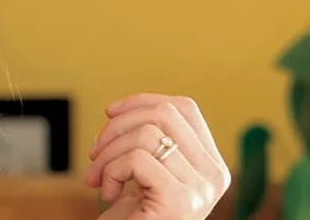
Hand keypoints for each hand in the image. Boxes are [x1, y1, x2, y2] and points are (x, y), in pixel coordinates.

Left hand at [84, 93, 231, 219]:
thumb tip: (118, 109)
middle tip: (95, 154)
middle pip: (165, 114)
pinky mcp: (180, 202)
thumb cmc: (132, 218)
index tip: (110, 113)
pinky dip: (111, 172)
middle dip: (117, 126)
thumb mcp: (144, 173)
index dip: (142, 101)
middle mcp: (215, 176)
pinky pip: (138, 160)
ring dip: (107, 153)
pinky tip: (108, 194)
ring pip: (147, 135)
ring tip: (98, 178)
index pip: (185, 109)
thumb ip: (148, 143)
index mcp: (210, 164)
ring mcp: (201, 190)